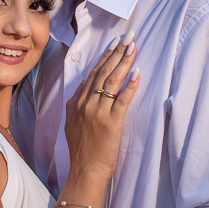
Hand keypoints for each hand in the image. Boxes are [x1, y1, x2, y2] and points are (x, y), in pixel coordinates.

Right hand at [64, 34, 139, 181]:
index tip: (114, 43)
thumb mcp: (71, 124)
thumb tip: (83, 87)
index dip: (104, 57)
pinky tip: (137, 73)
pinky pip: (122, 100)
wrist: (85, 171)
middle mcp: (86, 105)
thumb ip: (75, 104)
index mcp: (77, 104)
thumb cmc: (82, 151)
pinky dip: (130, 85)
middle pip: (102, 72)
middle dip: (116, 52)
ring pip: (111, 81)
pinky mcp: (111, 123)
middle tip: (128, 36)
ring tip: (133, 47)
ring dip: (124, 62)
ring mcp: (98, 113)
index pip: (92, 74)